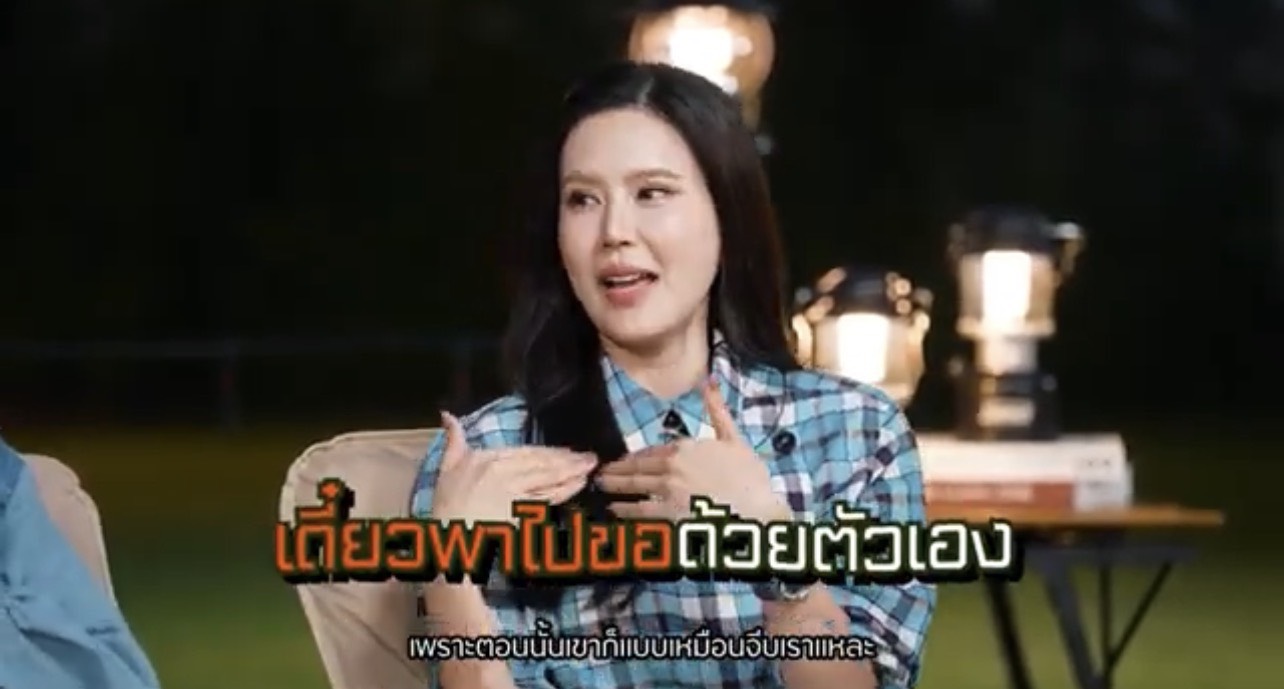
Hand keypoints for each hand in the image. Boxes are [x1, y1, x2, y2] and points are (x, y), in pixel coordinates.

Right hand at [429, 411, 597, 524]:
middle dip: (569, 460)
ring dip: (572, 472)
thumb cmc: (447, 503)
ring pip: (548, 479)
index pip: (527, 453)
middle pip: (543, 464)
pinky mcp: (520, 511)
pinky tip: (579, 485)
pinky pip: (547, 498)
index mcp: (490, 458)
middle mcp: (505, 472)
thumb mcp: (447, 466)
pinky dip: (565, 490)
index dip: (550, 452)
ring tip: (590, 468)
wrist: (446, 535)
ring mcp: (514, 491)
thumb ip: (454, 440)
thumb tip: (447, 414)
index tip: (568, 451)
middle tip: (591, 458)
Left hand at [597, 378, 791, 523]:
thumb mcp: (735, 440)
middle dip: (617, 469)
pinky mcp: (667, 515)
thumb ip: (718, 412)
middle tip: (600, 472)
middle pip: (637, 467)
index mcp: (686, 447)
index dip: (636, 456)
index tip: (624, 460)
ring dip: (615, 486)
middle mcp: (671, 466)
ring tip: (601, 486)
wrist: (757, 510)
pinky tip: (614, 510)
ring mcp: (667, 491)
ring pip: (634, 486)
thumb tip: (708, 381)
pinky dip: (624, 509)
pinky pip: (639, 511)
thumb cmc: (750, 477)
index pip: (652, 451)